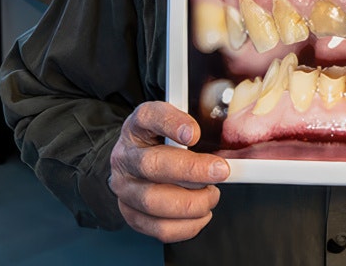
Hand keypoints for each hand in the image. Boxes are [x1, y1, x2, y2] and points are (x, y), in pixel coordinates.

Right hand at [109, 101, 230, 242]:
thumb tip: (218, 142)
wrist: (134, 160)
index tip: (195, 134)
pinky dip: (186, 225)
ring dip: (192, 202)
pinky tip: (202, 214)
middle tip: (221, 171)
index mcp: (137, 125)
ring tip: (211, 195)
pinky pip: (158, 228)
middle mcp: (125, 156)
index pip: (149, 117)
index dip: (173, 124)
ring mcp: (125, 188)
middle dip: (192, 171)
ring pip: (154, 202)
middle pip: (153, 165)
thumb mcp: (172, 120)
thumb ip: (190, 125)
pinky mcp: (131, 214)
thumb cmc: (158, 139)